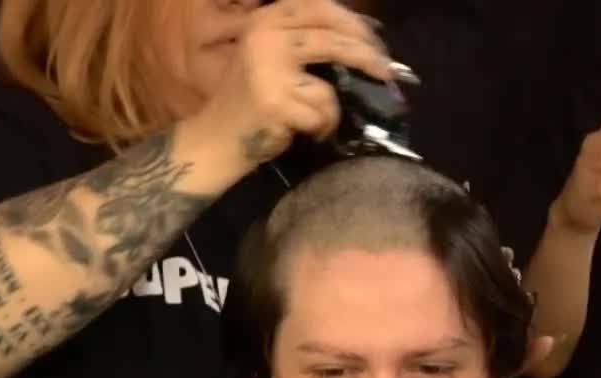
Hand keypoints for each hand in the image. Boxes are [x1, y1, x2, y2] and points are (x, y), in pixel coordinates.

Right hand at [191, 0, 393, 171]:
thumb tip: (362, 38)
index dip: (353, 21)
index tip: (373, 39)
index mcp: (267, 19)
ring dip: (333, 106)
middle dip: (367, 55)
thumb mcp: (270, 56)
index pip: (320, 6)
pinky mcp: (276, 101)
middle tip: (385, 72)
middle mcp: (266, 35)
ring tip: (323, 118)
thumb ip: (305, 40)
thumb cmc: (249, 101)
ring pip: (330, 80)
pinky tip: (306, 132)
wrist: (215, 140)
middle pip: (334, 36)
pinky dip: (321, 126)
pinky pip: (322, 111)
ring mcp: (269, 67)